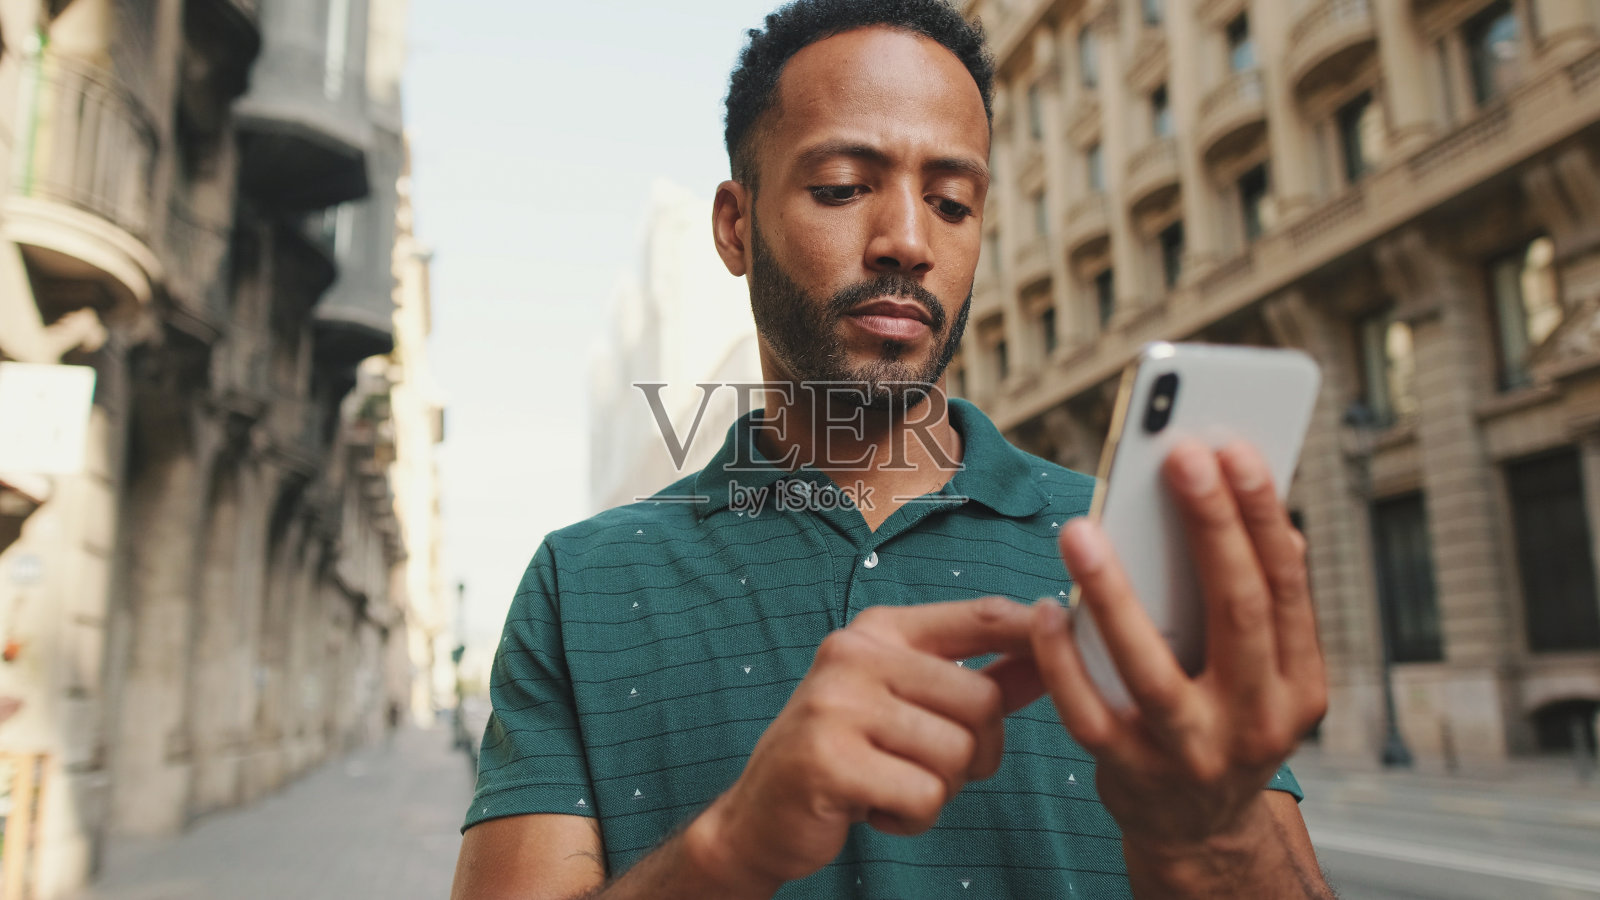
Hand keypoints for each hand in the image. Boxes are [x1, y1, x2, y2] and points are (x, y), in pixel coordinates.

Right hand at [688, 597, 1044, 894]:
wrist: (760, 814)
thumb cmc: (847, 754)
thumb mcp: (907, 705)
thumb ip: (978, 678)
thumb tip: (1052, 653)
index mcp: (879, 631)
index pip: (979, 616)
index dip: (1033, 633)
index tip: (1066, 646)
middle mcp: (854, 654)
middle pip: (982, 701)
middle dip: (976, 752)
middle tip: (929, 769)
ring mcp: (836, 704)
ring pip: (956, 754)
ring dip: (940, 791)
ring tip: (893, 785)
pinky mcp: (829, 761)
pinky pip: (925, 796)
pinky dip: (913, 818)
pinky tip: (875, 808)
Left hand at [1028, 440, 1326, 855]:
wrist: (1198, 829)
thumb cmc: (1224, 720)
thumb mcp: (1264, 676)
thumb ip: (1259, 608)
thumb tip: (1255, 513)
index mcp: (1300, 687)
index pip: (1287, 587)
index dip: (1260, 514)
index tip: (1232, 446)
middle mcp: (1257, 722)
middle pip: (1238, 613)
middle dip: (1211, 527)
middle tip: (1176, 454)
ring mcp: (1192, 752)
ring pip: (1152, 668)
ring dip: (1114, 593)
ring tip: (1081, 528)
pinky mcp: (1129, 772)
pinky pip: (1088, 711)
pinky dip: (1063, 658)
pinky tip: (1045, 608)